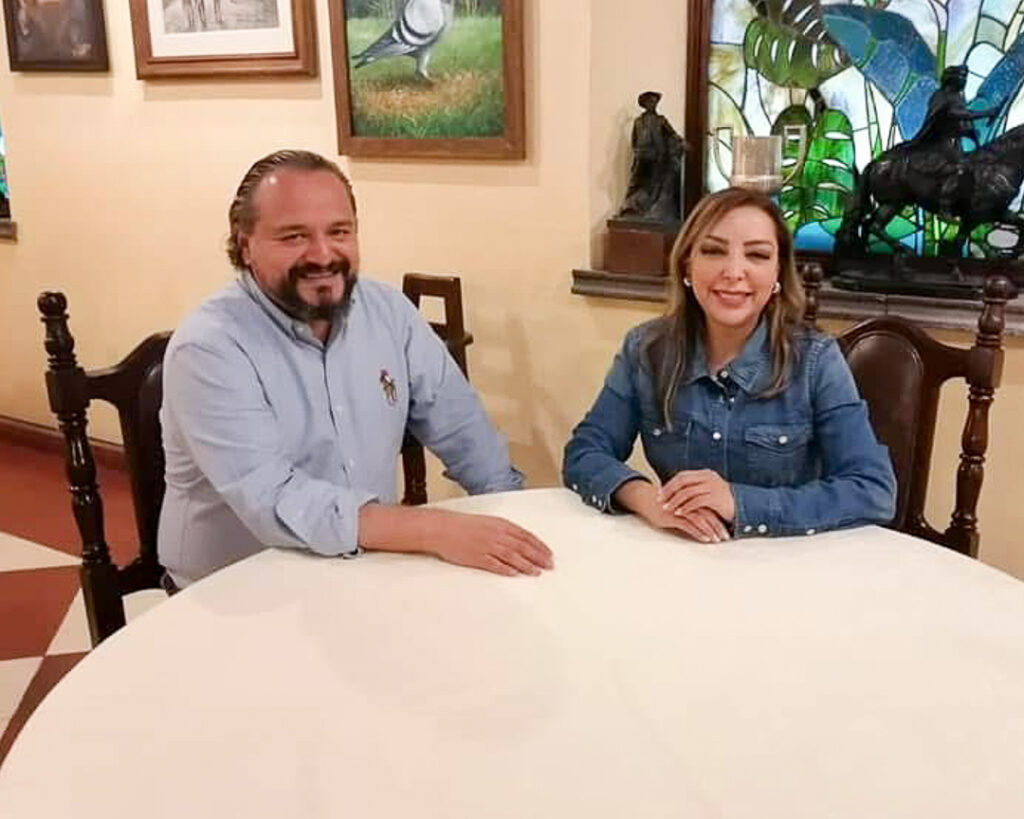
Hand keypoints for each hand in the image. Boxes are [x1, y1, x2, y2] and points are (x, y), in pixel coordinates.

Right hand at [429, 510, 553, 576]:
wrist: (444, 528)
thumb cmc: (465, 525)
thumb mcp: (489, 522)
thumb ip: (505, 531)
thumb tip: (520, 540)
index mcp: (501, 525)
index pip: (526, 536)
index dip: (539, 546)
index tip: (548, 553)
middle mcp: (497, 535)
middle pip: (523, 547)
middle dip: (538, 557)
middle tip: (549, 565)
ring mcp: (488, 546)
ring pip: (513, 557)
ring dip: (526, 565)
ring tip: (536, 572)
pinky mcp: (478, 558)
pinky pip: (496, 565)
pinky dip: (507, 570)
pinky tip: (515, 574)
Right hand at [614, 479, 729, 542]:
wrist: (648, 501)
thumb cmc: (665, 507)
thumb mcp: (681, 509)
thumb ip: (693, 513)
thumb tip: (707, 524)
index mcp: (693, 500)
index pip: (711, 511)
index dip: (720, 521)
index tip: (727, 532)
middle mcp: (689, 503)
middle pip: (708, 515)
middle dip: (718, 527)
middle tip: (726, 538)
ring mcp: (681, 509)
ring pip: (701, 520)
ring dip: (710, 531)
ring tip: (717, 540)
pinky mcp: (673, 516)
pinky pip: (689, 525)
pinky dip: (698, 532)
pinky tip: (705, 539)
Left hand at [658, 469, 735, 522]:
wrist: (744, 508)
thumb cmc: (723, 502)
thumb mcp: (709, 492)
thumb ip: (696, 489)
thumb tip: (676, 492)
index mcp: (705, 474)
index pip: (683, 476)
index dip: (670, 484)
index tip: (660, 493)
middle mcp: (709, 477)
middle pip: (682, 481)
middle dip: (669, 491)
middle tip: (659, 500)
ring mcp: (713, 486)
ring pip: (687, 492)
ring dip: (674, 501)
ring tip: (666, 508)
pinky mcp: (716, 498)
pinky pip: (696, 502)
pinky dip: (686, 507)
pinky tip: (679, 513)